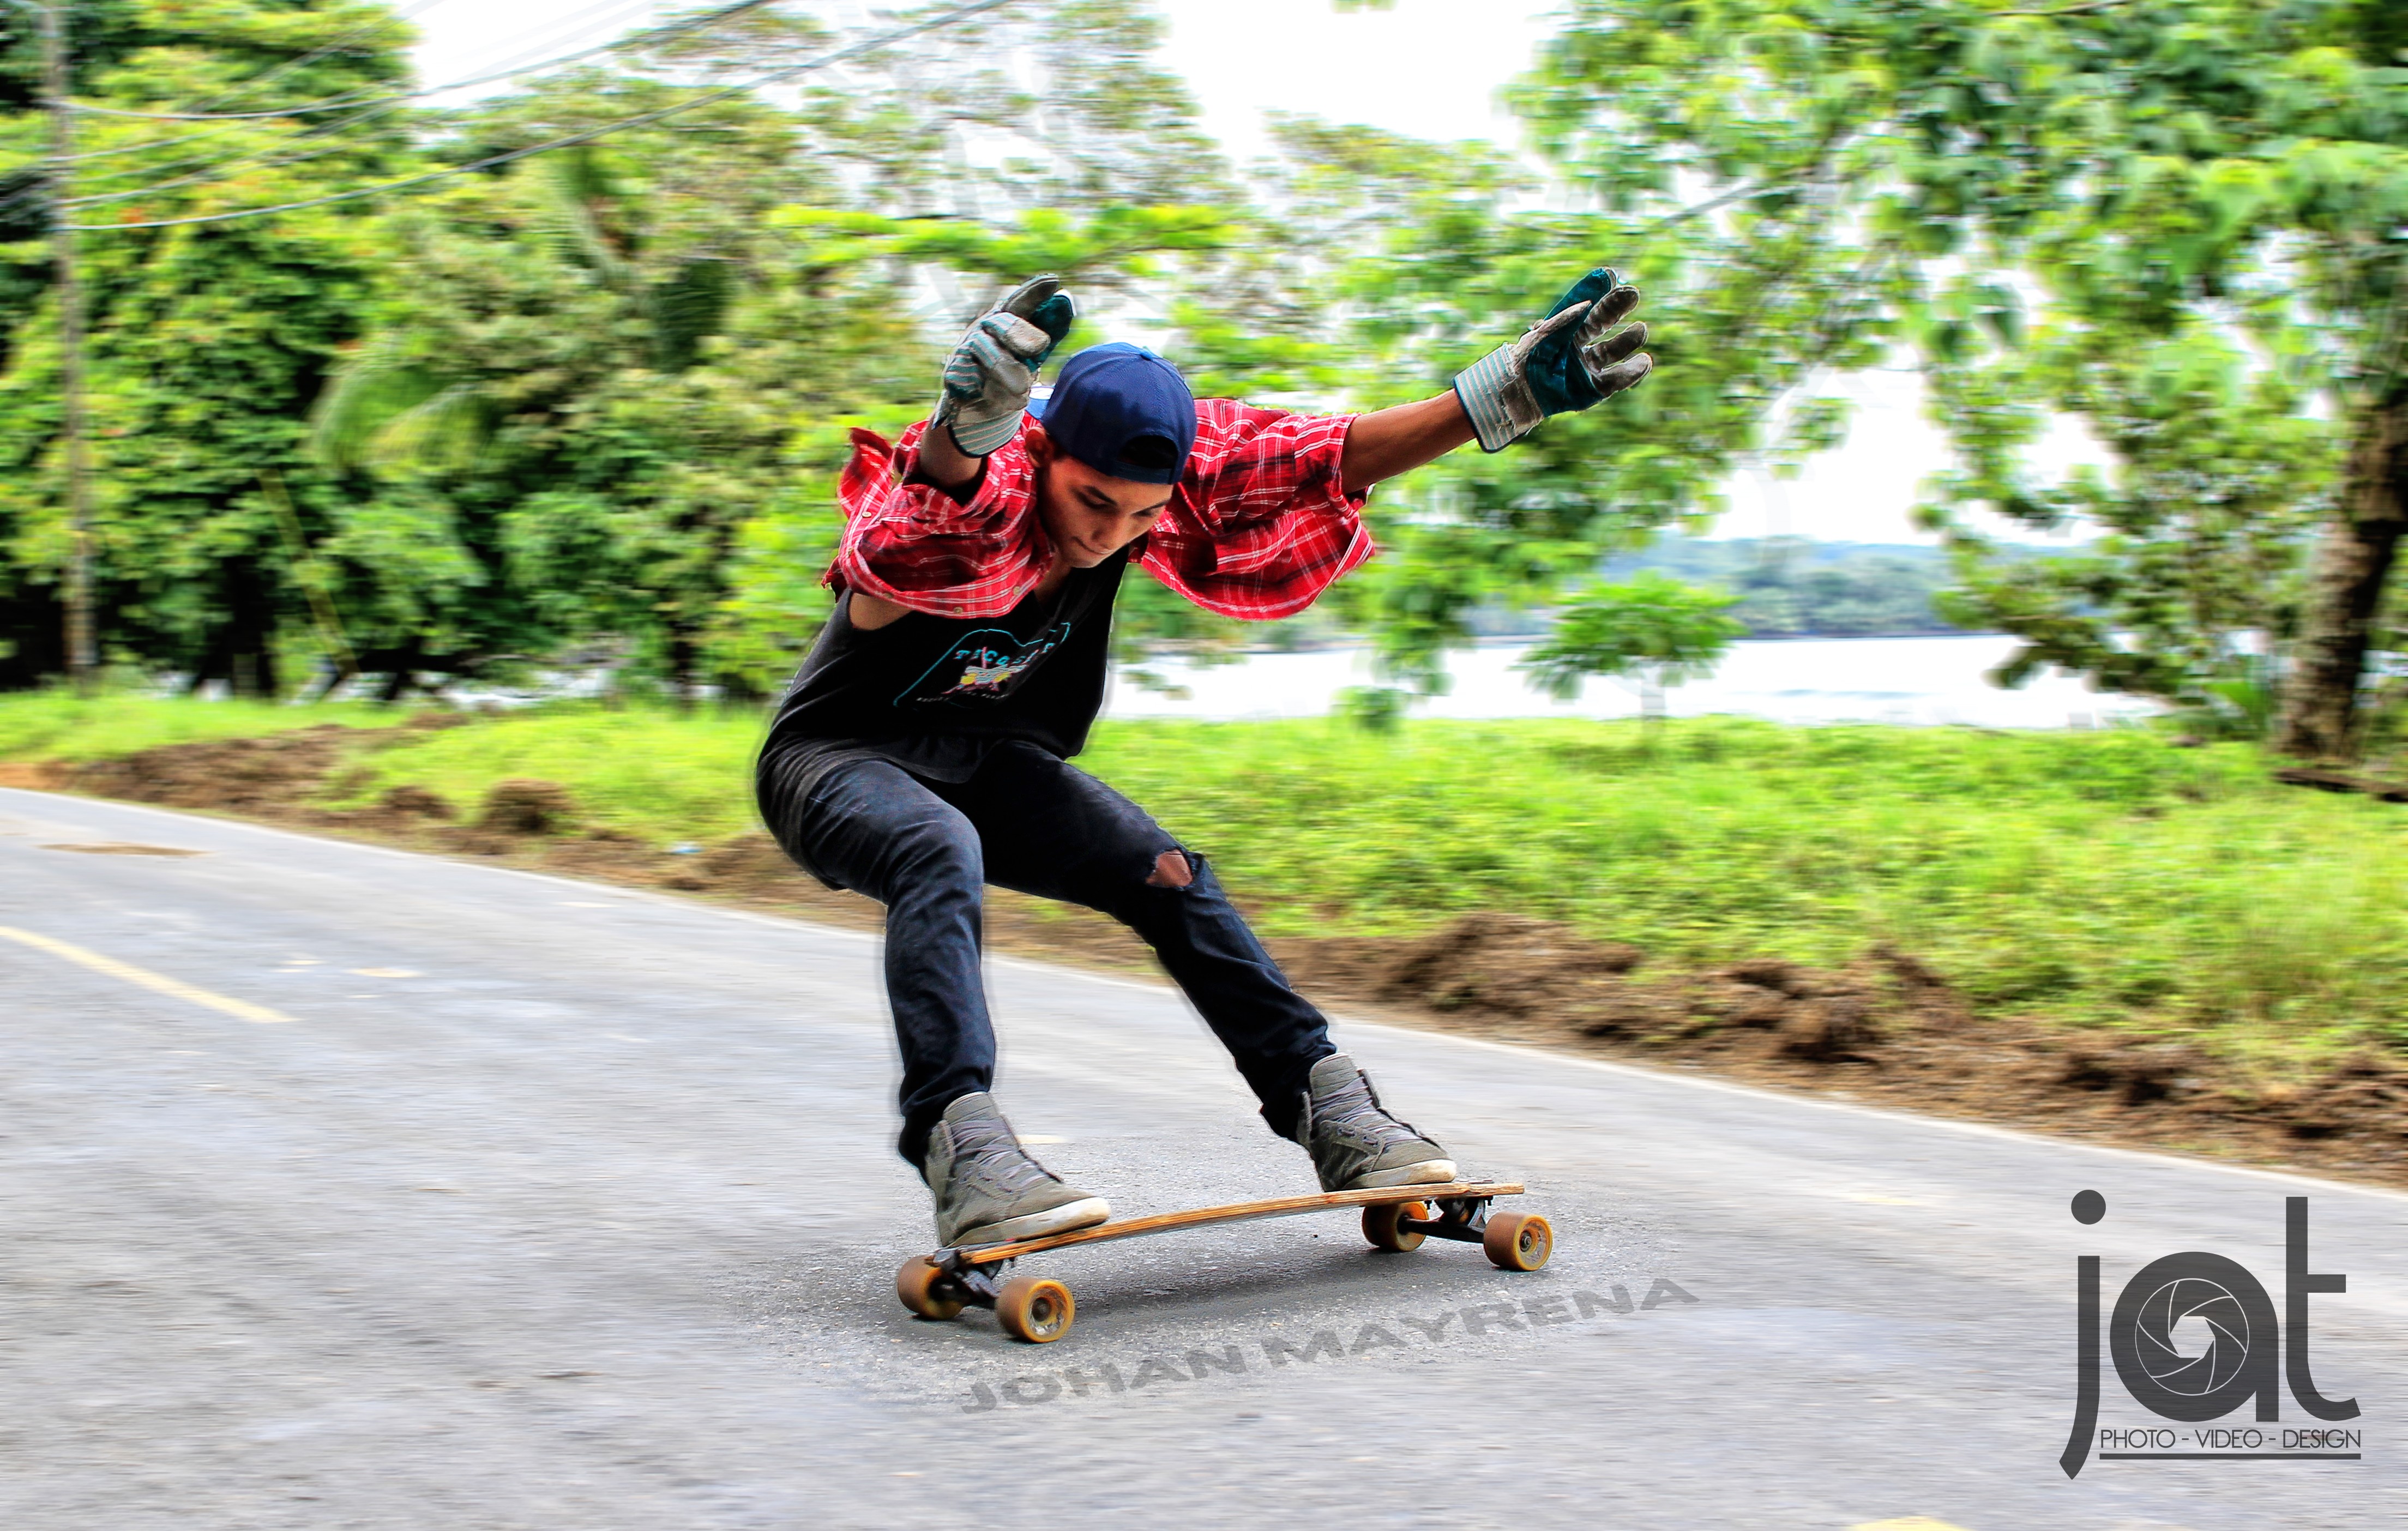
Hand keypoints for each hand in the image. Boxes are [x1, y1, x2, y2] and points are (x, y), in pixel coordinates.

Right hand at [934, 274, 1077, 457]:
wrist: (976, 406)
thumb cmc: (1009, 371)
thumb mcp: (1031, 352)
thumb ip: (1048, 328)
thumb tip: (1065, 299)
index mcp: (1004, 320)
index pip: (1020, 302)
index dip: (1034, 292)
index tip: (1053, 281)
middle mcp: (984, 329)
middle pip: (1002, 324)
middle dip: (1020, 333)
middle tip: (1041, 345)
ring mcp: (966, 350)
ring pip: (989, 355)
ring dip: (1008, 372)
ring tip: (1023, 390)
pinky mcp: (954, 374)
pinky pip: (971, 379)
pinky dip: (992, 392)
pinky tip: (1004, 399)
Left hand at [1453, 268, 1652, 452]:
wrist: (1520, 393)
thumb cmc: (1528, 361)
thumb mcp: (1547, 332)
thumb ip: (1569, 316)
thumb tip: (1590, 300)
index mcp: (1564, 330)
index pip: (1587, 308)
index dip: (1599, 292)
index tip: (1610, 275)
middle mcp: (1577, 347)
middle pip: (1603, 324)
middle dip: (1618, 308)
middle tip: (1632, 294)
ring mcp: (1585, 368)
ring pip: (1613, 351)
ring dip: (1629, 340)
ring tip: (1640, 330)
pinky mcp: (1591, 390)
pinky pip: (1615, 380)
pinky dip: (1631, 372)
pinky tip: (1643, 361)